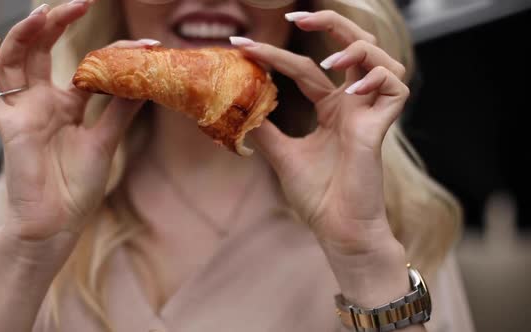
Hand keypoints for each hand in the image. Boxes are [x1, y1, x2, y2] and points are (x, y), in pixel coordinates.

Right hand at [0, 1, 153, 242]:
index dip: (111, 51)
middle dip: (56, 25)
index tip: (146, 45)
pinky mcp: (8, 128)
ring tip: (42, 13)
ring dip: (22, 35)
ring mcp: (23, 112)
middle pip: (41, 52)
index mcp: (68, 104)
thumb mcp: (106, 141)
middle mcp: (42, 102)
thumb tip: (144, 80)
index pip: (83, 65)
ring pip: (12, 62)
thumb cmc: (79, 186)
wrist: (57, 223)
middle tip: (78, 4)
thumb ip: (119, 110)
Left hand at [233, 10, 410, 300]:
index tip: (240, 44)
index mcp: (332, 109)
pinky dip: (375, 78)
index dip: (275, 54)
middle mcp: (353, 105)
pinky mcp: (383, 127)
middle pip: (353, 47)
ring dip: (356, 49)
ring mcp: (370, 114)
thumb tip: (235, 110)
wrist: (338, 230)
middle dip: (329, 24)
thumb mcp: (282, 156)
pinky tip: (351, 89)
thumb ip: (264, 130)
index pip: (305, 68)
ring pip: (381, 58)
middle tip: (297, 17)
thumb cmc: (318, 197)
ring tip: (328, 64)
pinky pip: (395, 86)